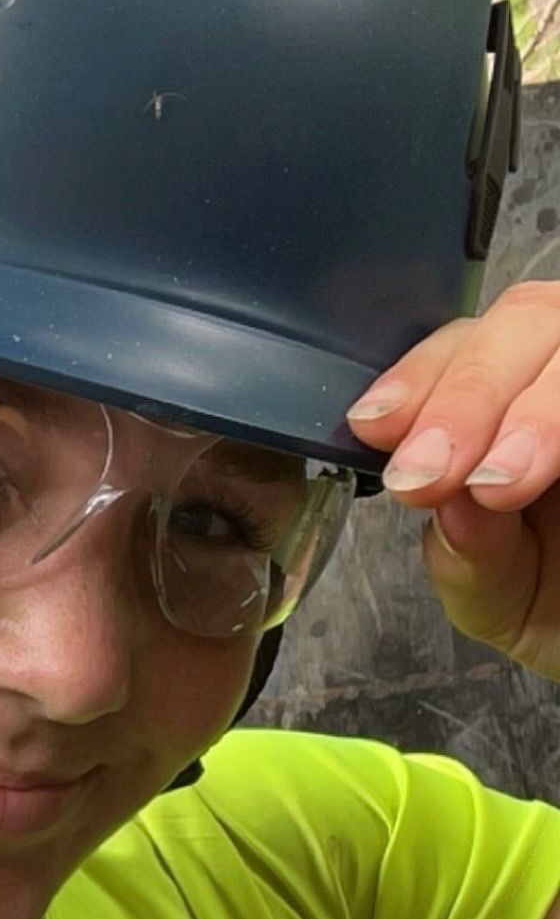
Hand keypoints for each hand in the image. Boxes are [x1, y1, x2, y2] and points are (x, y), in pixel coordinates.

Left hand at [345, 280, 559, 682]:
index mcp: (511, 401)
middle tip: (432, 475)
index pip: (461, 346)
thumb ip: (467, 558)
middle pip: (528, 318)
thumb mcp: (502, 599)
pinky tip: (551, 467)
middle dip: (468, 397)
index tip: (376, 428)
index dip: (418, 379)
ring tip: (500, 485)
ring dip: (538, 409)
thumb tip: (450, 505)